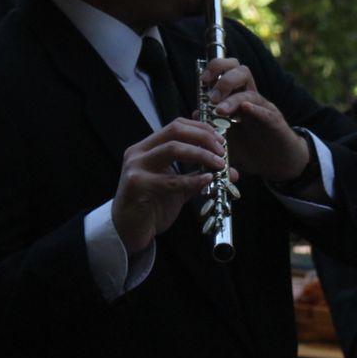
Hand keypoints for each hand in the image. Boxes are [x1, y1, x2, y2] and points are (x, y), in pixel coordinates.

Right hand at [111, 118, 231, 253]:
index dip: (201, 129)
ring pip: (172, 149)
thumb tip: (229, 171)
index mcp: (147, 148)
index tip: (221, 141)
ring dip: (200, 154)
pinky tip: (207, 180)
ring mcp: (135, 167)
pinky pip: (171, 180)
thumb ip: (199, 176)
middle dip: (203, 137)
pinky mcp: (137, 185)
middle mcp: (138, 152)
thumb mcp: (177, 187)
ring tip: (218, 164)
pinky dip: (192, 179)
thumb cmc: (151, 208)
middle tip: (222, 151)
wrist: (127, 232)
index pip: (176, 125)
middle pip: (175, 131)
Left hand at [200, 58, 310, 183]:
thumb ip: (212, 124)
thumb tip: (194, 112)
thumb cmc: (251, 146)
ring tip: (220, 110)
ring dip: (233, 98)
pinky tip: (245, 109)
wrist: (276, 162)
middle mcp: (251, 97)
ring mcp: (263, 109)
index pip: (229, 70)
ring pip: (250, 91)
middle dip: (224, 78)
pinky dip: (255, 109)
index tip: (203, 80)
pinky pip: (265, 112)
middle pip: (241, 71)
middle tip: (212, 97)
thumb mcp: (226, 135)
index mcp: (237, 95)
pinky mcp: (274, 123)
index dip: (215, 69)